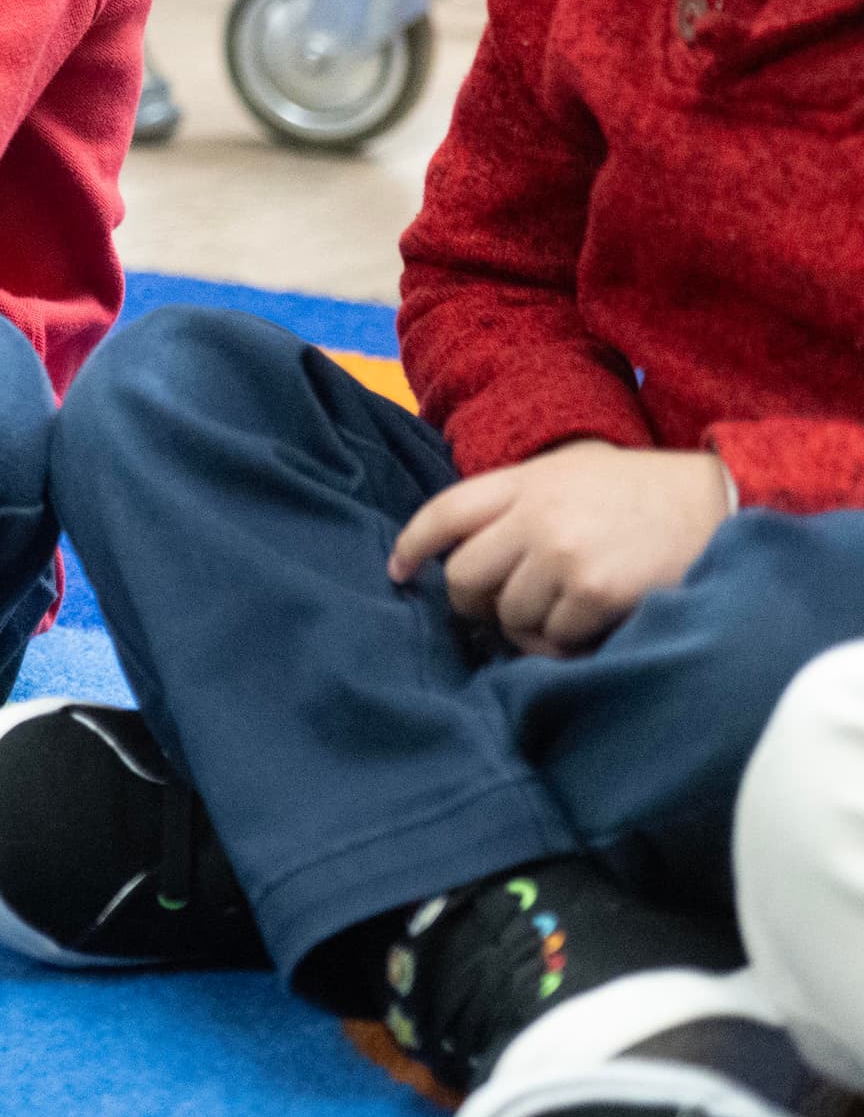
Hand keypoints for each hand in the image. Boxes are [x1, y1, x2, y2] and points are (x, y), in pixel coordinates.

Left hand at [388, 442, 732, 656]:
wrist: (718, 503)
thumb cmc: (642, 493)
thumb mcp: (572, 473)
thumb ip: (520, 502)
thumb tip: (471, 551)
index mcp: (524, 480)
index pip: (444, 512)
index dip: (412, 545)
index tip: (397, 572)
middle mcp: (534, 516)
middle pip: (464, 577)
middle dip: (474, 603)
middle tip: (501, 611)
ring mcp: (562, 553)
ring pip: (508, 615)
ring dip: (528, 627)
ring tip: (561, 615)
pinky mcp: (595, 590)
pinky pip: (553, 637)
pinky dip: (566, 643)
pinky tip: (590, 628)